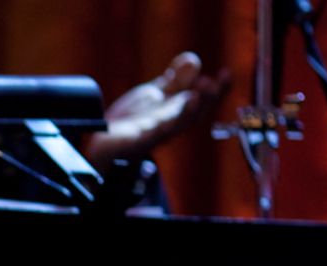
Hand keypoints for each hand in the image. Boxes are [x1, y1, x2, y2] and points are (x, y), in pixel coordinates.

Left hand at [86, 51, 229, 162]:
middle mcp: (169, 125)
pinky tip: (164, 122)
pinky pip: (148, 140)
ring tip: (195, 95)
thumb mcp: (155, 94)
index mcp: (176, 112)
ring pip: (176, 127)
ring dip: (187, 112)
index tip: (226, 73)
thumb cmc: (130, 120)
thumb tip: (193, 60)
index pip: (203, 101)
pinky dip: (159, 130)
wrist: (99, 140)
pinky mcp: (135, 144)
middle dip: (207, 100)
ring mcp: (153, 136)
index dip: (218, 89)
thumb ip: (174, 79)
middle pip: (195, 114)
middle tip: (213, 83)